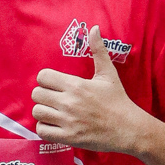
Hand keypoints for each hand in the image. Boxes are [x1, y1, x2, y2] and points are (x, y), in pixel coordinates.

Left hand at [32, 27, 144, 151]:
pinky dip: (44, 128)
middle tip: (52, 99)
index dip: (45, 80)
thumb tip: (94, 28)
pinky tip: (53, 125)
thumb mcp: (108, 74)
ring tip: (53, 112)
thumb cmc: (117, 100)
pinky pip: (42, 131)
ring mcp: (67, 121)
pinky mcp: (68, 137)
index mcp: (76, 85)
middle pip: (36, 94)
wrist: (128, 128)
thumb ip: (98, 50)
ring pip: (37, 112)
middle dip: (43, 95)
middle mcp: (69, 102)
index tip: (53, 85)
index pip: (43, 77)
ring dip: (43, 112)